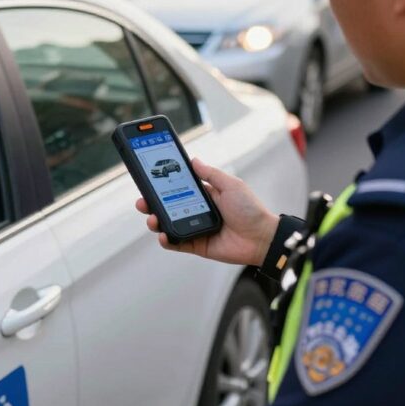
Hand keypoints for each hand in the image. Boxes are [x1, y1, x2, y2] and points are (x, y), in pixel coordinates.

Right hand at [135, 158, 279, 266]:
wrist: (262, 237)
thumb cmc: (250, 209)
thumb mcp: (231, 185)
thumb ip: (210, 174)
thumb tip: (193, 160)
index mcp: (205, 195)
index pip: (179, 188)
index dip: (164, 185)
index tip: (150, 178)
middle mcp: (197, 211)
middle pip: (168, 206)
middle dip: (152, 203)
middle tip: (142, 201)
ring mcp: (196, 228)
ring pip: (169, 224)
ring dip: (156, 220)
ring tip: (151, 217)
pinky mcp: (197, 245)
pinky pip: (177, 243)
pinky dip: (167, 240)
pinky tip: (162, 234)